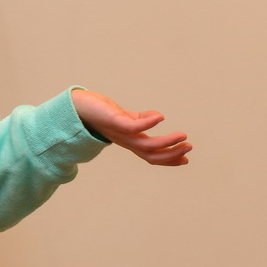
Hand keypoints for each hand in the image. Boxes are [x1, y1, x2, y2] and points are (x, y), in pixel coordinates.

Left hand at [71, 90, 190, 165]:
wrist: (77, 106)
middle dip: (171, 154)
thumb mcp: (125, 117)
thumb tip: (157, 117)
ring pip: (146, 145)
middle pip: (151, 155)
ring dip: (166, 143)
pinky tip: (161, 117)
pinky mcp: (113, 121)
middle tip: (189, 148)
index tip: (186, 159)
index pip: (151, 155)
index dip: (168, 159)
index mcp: (130, 141)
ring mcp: (119, 133)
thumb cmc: (100, 111)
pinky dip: (147, 123)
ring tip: (183, 136)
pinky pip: (132, 126)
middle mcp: (125, 141)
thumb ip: (139, 120)